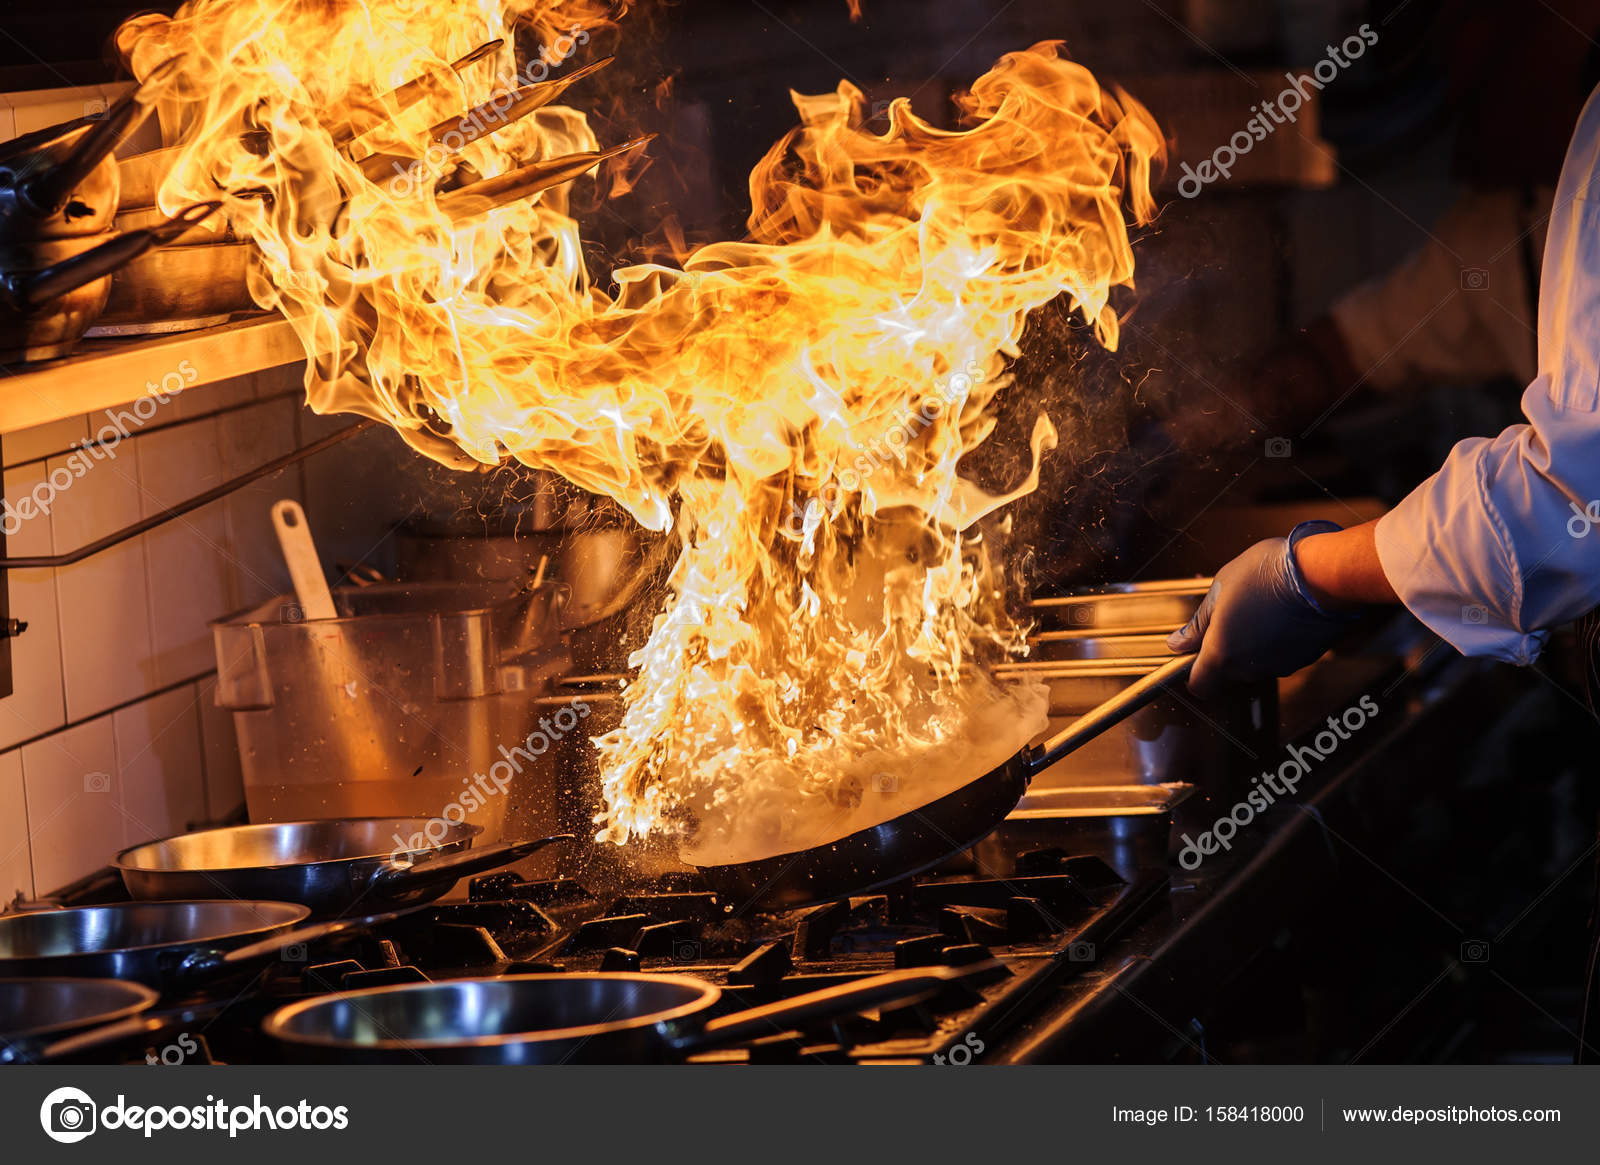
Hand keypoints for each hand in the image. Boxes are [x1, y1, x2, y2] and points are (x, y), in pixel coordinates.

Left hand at [1168, 521, 1356, 696]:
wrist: (1322, 573)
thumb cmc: (1266, 574)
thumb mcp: (1219, 589)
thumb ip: (1198, 624)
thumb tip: (1177, 644)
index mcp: (1222, 653)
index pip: (1199, 685)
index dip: (1193, 672)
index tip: (1194, 651)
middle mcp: (1250, 668)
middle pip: (1228, 673)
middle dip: (1225, 650)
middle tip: (1230, 615)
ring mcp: (1280, 666)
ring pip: (1255, 664)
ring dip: (1252, 644)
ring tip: (1259, 608)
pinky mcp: (1305, 659)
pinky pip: (1281, 655)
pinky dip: (1277, 641)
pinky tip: (1281, 613)